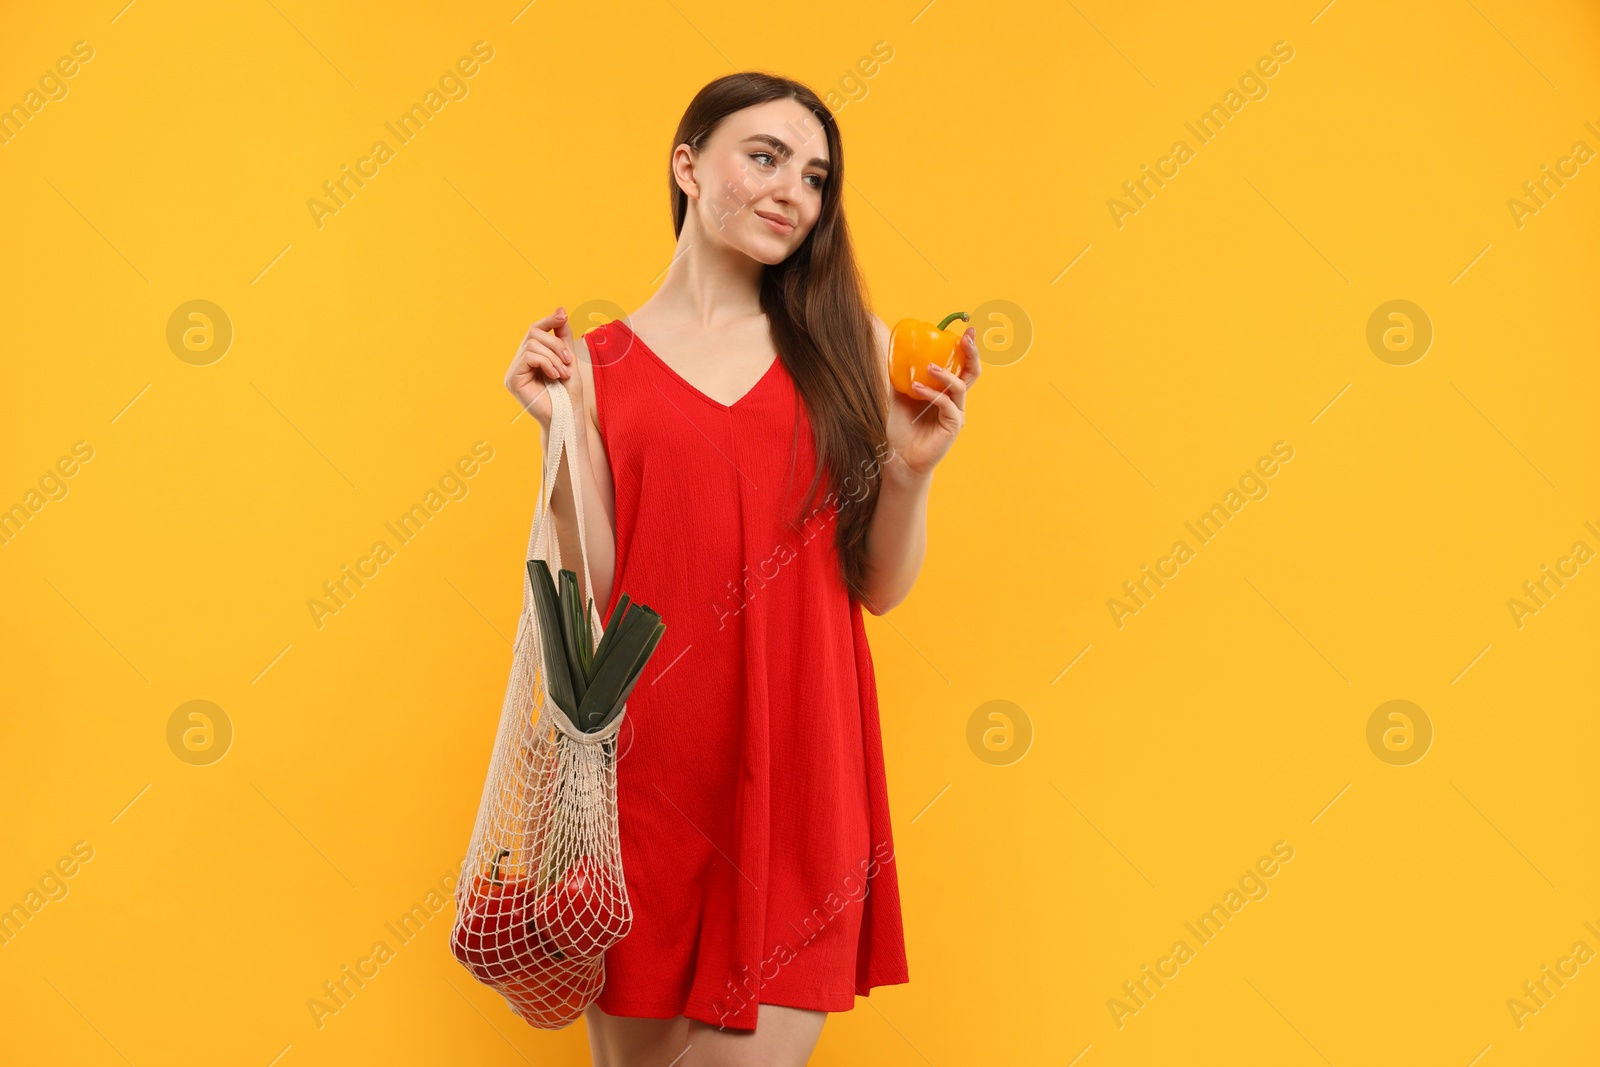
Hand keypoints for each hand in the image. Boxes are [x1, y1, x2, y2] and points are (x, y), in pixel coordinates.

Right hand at [504, 306, 582, 430]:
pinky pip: (528, 356)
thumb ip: (562, 336)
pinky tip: (555, 376)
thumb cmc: (569, 392)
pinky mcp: (512, 380)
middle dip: (556, 344)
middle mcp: (519, 362)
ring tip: (564, 373)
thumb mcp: (568, 358)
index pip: (535, 330)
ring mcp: (514, 371)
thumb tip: (560, 309)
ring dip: (554, 357)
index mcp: (531, 357)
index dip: (548, 320)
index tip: (563, 315)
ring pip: (532, 344)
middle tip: (569, 361)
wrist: (569, 417)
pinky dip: (546, 363)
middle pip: (533, 333)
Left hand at [886, 327, 979, 479]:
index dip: (966, 348)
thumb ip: (899, 377)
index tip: (966, 330)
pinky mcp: (952, 426)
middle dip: (971, 353)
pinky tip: (916, 389)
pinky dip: (932, 393)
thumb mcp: (898, 397)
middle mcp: (955, 402)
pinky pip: (947, 404)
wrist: (899, 458)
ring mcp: (956, 414)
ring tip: (928, 367)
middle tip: (965, 338)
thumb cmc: (901, 429)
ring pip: (960, 387)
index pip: (961, 366)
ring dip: (945, 374)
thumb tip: (892, 352)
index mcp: (946, 392)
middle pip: (972, 373)